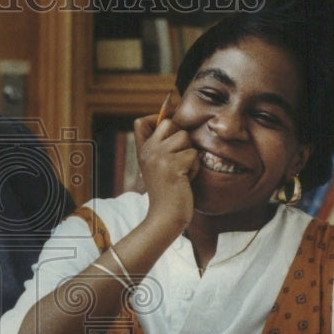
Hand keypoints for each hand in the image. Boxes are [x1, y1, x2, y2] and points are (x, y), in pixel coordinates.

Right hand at [134, 113, 199, 235]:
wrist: (166, 216)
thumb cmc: (167, 192)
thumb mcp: (157, 166)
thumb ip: (160, 146)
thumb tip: (172, 118)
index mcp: (142, 151)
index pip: (140, 122)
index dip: (156, 118)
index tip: (168, 129)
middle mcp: (147, 151)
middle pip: (169, 123)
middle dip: (181, 137)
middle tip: (179, 158)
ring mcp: (159, 157)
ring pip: (185, 137)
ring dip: (190, 154)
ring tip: (182, 171)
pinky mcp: (172, 166)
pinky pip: (193, 154)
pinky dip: (194, 167)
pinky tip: (185, 180)